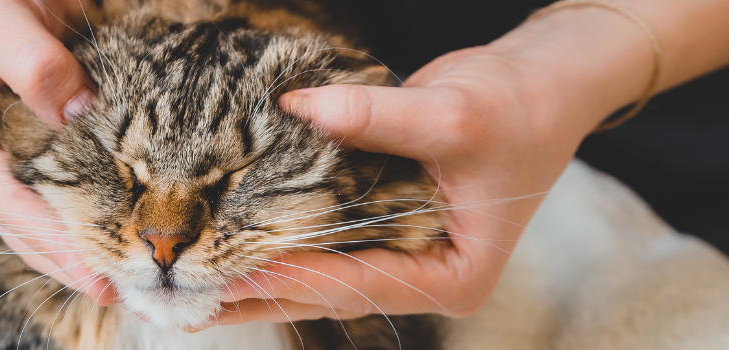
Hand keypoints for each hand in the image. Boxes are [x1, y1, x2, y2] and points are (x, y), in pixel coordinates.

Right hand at [0, 0, 114, 302]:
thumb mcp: (0, 17)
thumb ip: (32, 63)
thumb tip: (75, 112)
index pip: (1, 198)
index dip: (47, 235)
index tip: (89, 263)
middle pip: (19, 225)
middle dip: (65, 259)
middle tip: (114, 287)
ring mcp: (4, 158)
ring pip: (38, 220)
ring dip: (75, 249)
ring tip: (118, 277)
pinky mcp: (35, 151)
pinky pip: (59, 195)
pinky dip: (85, 217)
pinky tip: (116, 236)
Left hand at [208, 8, 658, 326]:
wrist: (542, 85)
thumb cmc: (520, 109)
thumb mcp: (454, 115)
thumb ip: (376, 117)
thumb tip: (297, 108)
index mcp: (453, 276)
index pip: (358, 283)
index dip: (293, 278)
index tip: (230, 275)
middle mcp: (420, 274)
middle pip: (325, 295)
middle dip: (256, 297)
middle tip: (186, 302)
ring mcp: (397, 253)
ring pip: (314, 278)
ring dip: (254, 281)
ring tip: (189, 291)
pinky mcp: (377, 226)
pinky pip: (319, 244)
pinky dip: (274, 246)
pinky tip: (227, 249)